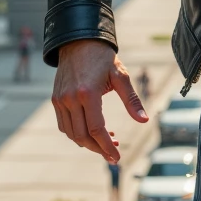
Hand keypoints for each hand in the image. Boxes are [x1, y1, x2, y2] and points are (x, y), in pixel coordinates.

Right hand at [51, 39, 147, 160]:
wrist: (78, 42)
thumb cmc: (103, 58)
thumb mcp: (121, 76)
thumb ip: (132, 100)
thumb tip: (144, 120)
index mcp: (88, 93)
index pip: (97, 129)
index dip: (107, 147)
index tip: (117, 157)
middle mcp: (70, 98)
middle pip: (83, 136)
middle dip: (99, 149)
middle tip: (113, 154)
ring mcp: (60, 100)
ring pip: (71, 133)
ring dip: (88, 144)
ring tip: (106, 142)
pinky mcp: (55, 99)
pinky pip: (64, 125)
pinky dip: (76, 134)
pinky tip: (91, 133)